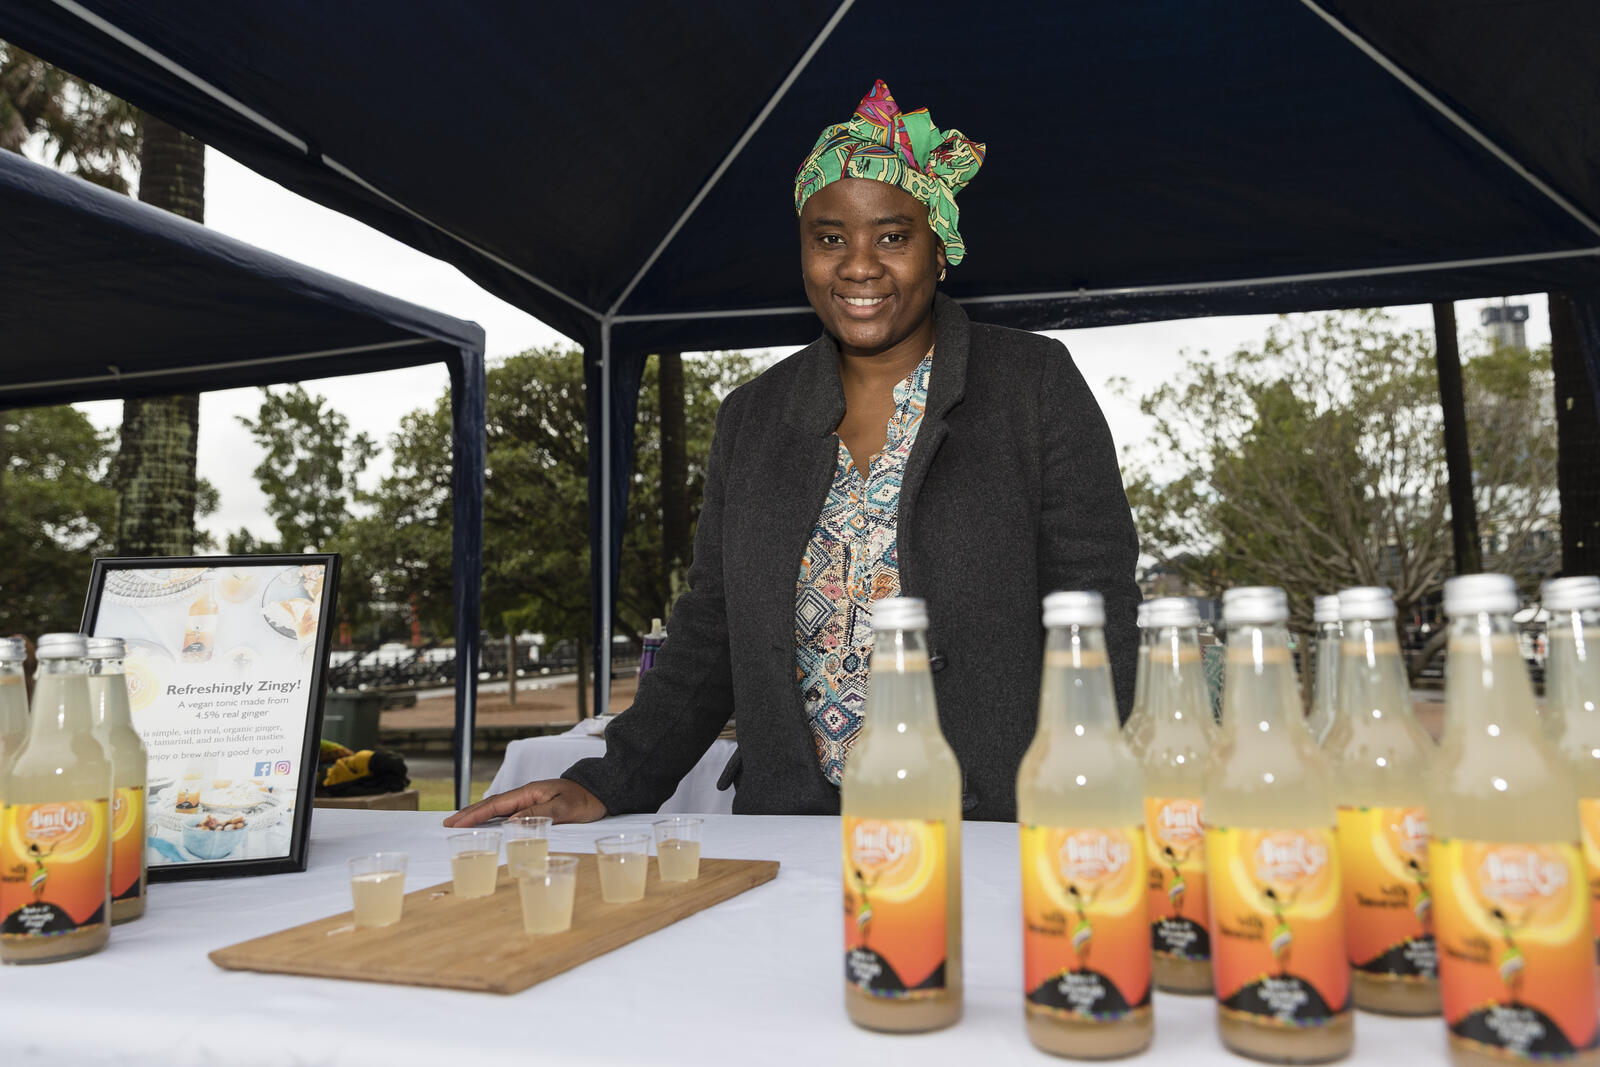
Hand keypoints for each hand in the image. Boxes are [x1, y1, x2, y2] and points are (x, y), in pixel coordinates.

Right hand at [442, 778, 605, 826]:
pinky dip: (493, 817)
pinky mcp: (536, 805)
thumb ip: (538, 815)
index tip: (454, 823)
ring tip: (460, 824)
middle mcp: (527, 794)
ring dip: (479, 815)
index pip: (495, 804)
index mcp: (530, 792)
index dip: (473, 814)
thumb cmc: (586, 800)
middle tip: (447, 825)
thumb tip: (510, 822)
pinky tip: (488, 824)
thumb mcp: (564, 810)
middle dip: (469, 814)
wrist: (602, 792)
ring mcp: (531, 799)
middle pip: (492, 804)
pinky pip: (509, 812)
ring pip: (498, 808)